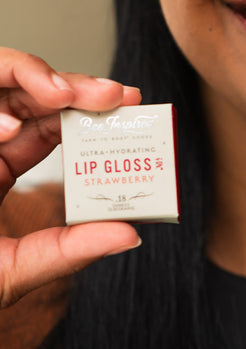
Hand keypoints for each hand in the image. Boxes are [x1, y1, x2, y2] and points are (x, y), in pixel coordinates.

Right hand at [0, 48, 141, 306]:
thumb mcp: (15, 270)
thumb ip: (67, 250)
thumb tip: (131, 233)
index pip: (48, 125)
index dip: (86, 109)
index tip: (129, 103)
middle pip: (25, 95)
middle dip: (70, 86)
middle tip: (112, 93)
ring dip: (29, 78)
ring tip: (61, 96)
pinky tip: (10, 129)